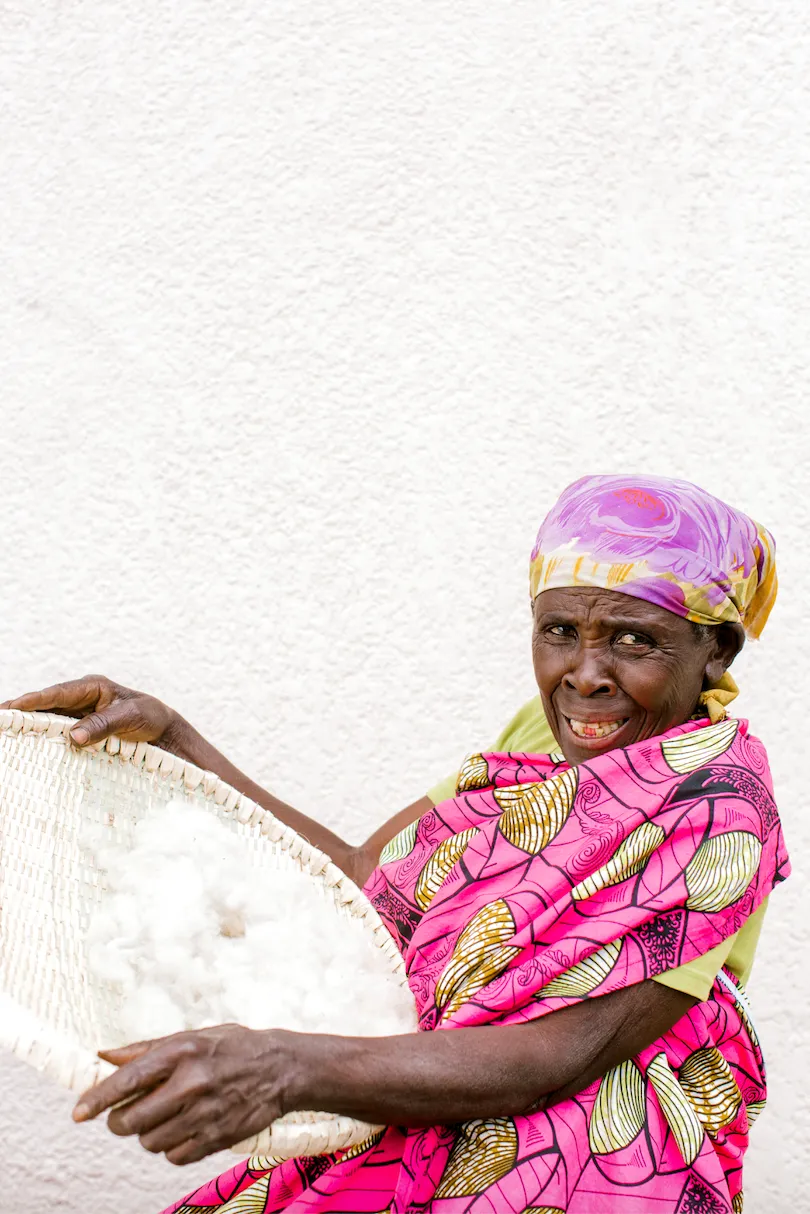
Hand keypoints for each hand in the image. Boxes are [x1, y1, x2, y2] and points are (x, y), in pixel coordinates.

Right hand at [0, 675, 180, 750]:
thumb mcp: (131, 717)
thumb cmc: (150, 718)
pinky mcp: (82, 730)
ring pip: (49, 720)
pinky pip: (59, 733)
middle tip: (0, 720)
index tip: (11, 707)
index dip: (33, 700)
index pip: (57, 693)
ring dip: (30, 727)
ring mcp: (80, 715)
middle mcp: (82, 699)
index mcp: (93, 687)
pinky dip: (45, 739)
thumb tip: (73, 736)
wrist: (164, 732)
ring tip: (7, 734)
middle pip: (46, 706)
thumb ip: (103, 724)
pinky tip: (29, 747)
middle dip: (22, 712)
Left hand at [72, 1025, 293, 1164]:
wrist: (282, 1068)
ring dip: (148, 1134)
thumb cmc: (233, 1047)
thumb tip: (105, 1055)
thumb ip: (147, 1048)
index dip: (98, 1099)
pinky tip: (183, 1128)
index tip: (78, 1112)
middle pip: (131, 1120)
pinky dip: (171, 1147)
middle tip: (128, 1113)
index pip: (129, 1079)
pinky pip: (174, 1156)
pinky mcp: (217, 1137)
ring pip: (150, 1142)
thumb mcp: (192, 1036)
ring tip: (164, 1117)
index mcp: (182, 1051)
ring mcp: (205, 1113)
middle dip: (121, 1120)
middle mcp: (192, 1082)